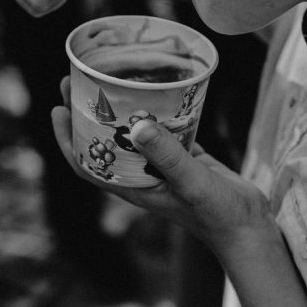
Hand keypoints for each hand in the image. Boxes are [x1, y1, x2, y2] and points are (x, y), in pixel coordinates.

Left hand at [51, 77, 275, 258]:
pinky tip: (156, 89)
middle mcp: (142, 175)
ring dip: (117, 110)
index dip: (67, 140)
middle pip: (103, 143)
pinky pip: (162, 131)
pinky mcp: (184, 158)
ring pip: (131, 134)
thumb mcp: (191, 181)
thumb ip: (167, 155)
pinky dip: (155, 111)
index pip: (88, 164)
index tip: (58, 110)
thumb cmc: (216, 213)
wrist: (248, 227)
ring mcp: (162, 166)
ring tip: (107, 79)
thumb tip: (137, 125)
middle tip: (76, 80)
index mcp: (134, 186)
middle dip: (86, 114)